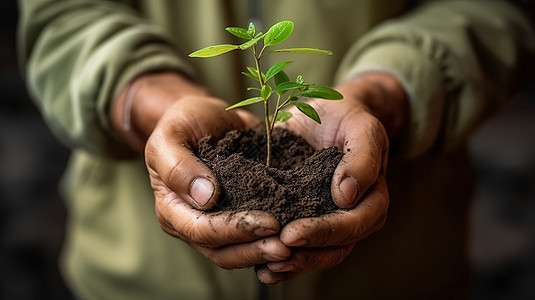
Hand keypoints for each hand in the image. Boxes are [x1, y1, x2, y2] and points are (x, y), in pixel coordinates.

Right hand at [111, 72, 290, 268]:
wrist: (207, 117)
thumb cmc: (184, 122)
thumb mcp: (172, 134)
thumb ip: (178, 165)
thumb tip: (206, 198)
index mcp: (171, 208)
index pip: (201, 230)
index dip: (235, 230)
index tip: (269, 223)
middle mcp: (192, 224)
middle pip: (221, 251)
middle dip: (254, 250)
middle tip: (287, 247)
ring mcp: (217, 224)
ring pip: (239, 252)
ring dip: (265, 252)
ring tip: (293, 247)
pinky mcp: (239, 218)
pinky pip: (254, 238)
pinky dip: (272, 240)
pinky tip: (296, 236)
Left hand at [256, 72, 408, 283]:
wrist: (329, 115)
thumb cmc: (347, 117)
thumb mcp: (361, 127)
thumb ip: (362, 157)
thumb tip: (347, 195)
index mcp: (371, 198)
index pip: (353, 224)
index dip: (324, 232)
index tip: (292, 233)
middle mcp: (354, 215)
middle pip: (335, 246)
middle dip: (304, 254)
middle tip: (272, 253)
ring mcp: (331, 221)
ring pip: (317, 254)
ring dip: (293, 264)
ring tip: (265, 269)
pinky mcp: (308, 220)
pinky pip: (301, 248)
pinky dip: (283, 262)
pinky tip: (261, 270)